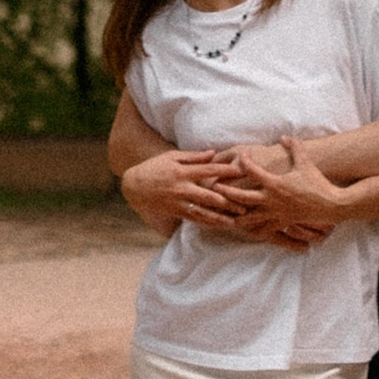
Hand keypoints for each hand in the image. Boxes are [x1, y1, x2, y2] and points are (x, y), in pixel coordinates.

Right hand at [120, 148, 249, 230]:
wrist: (134, 186)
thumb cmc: (154, 167)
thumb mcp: (172, 157)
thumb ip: (194, 157)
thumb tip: (213, 153)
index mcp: (183, 172)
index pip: (208, 170)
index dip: (225, 170)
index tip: (241, 170)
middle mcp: (182, 188)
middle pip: (209, 195)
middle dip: (227, 200)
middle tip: (244, 204)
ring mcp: (179, 202)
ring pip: (203, 211)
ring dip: (220, 216)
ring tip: (236, 221)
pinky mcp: (175, 212)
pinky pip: (194, 219)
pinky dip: (207, 222)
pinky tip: (219, 225)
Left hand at [213, 150, 351, 248]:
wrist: (331, 205)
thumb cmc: (317, 183)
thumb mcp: (305, 162)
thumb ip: (294, 147)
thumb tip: (284, 137)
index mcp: (275, 183)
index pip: (252, 170)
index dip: (244, 161)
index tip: (241, 156)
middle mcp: (271, 199)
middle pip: (242, 197)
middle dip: (226, 192)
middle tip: (214, 187)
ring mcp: (275, 213)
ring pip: (248, 217)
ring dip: (234, 214)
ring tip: (222, 212)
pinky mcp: (281, 223)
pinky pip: (262, 229)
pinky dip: (251, 229)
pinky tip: (244, 230)